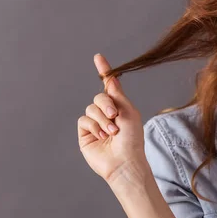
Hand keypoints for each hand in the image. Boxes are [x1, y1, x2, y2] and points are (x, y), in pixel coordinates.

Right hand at [77, 53, 146, 182]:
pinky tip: (102, 136)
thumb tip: (111, 78)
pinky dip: (94, 127)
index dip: (103, 71)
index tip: (98, 57)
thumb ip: (117, 95)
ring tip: (112, 132)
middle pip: (99, 96)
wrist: (124, 160)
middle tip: (115, 116)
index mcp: (119, 106)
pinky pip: (84, 120)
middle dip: (106, 104)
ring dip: (103, 119)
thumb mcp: (128, 112)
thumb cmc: (132, 139)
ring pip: (91, 108)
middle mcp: (106, 113)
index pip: (109, 85)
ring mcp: (94, 123)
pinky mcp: (85, 133)